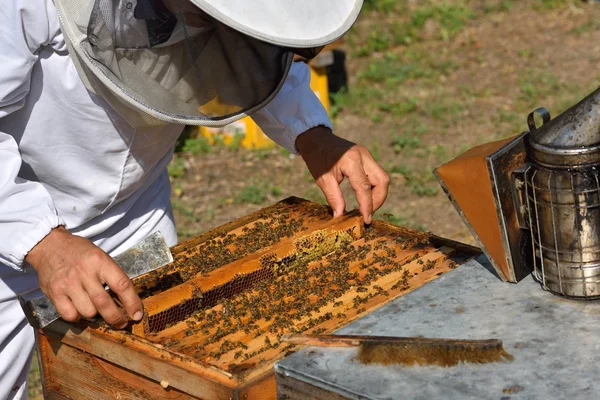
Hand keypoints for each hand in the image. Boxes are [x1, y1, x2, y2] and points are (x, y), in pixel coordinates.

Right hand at [25, 227, 142, 328]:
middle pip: (104, 303)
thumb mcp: (100, 256)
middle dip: (116, 318)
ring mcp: (67, 283)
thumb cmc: (81, 253)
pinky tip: (79, 309)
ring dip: (95, 315)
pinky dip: (77, 316)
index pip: (121, 285)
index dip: (132, 302)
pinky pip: (70, 315)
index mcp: (100, 261)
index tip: (137, 315)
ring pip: (88, 312)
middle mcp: (84, 272)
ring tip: (95, 309)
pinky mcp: (54, 293)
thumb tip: (126, 301)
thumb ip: (111, 275)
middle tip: (121, 323)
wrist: (50, 246)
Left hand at [295, 127, 389, 223]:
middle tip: (367, 214)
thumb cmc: (317, 158)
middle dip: (378, 200)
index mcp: (351, 160)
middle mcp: (363, 156)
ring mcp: (367, 155)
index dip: (367, 205)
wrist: (316, 139)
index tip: (366, 220)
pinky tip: (365, 197)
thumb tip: (340, 217)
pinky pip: (377, 174)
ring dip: (378, 194)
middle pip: (382, 180)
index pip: (364, 187)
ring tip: (366, 207)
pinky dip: (374, 187)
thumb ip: (333, 198)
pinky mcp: (367, 157)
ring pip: (382, 177)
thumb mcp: (322, 179)